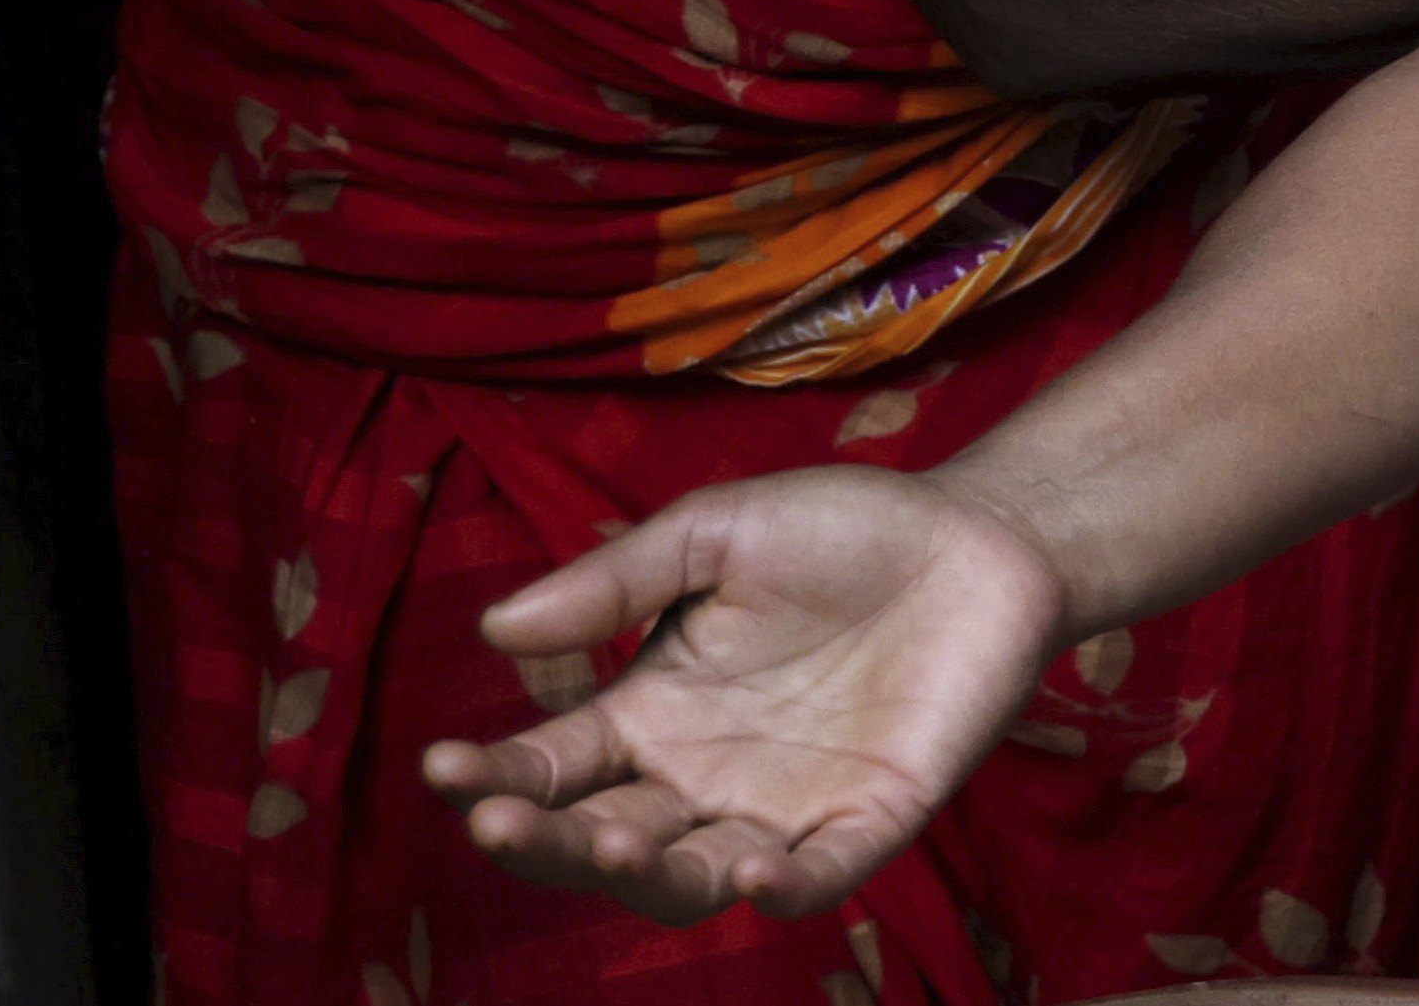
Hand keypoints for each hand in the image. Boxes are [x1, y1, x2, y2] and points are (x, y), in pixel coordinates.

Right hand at [422, 463, 1066, 925]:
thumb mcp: (717, 532)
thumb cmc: (841, 530)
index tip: (441, 764)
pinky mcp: (870, 820)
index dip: (490, 776)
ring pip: (689, 880)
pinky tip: (749, 873)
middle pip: (598, 840)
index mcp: (650, 715)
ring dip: (645, 874)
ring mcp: (783, 809)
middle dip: (543, 840)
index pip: (548, 769)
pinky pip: (817, 878)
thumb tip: (495, 629)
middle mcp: (701, 781)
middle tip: (498, 817)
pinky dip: (780, 890)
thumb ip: (617, 581)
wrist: (976, 535)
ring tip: (614, 838)